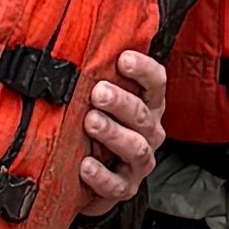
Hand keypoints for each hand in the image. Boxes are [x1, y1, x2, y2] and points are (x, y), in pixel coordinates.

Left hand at [75, 37, 167, 210]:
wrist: (92, 177)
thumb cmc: (97, 127)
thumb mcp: (100, 99)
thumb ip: (96, 75)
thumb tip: (72, 41)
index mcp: (147, 104)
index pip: (156, 82)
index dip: (143, 70)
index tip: (123, 58)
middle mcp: (149, 131)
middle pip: (143, 114)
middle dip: (121, 102)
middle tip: (98, 92)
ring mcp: (139, 161)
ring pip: (135, 147)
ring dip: (113, 133)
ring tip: (90, 122)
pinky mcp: (125, 187)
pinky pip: (117, 184)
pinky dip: (102, 176)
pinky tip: (85, 165)